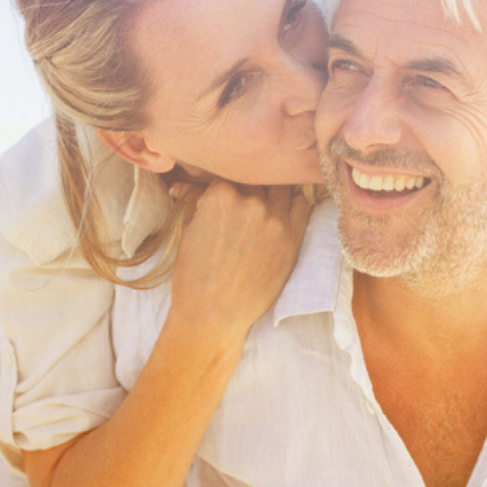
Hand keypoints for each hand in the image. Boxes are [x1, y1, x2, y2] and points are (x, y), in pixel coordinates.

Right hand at [166, 180, 310, 343]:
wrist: (213, 315)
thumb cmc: (194, 276)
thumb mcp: (188, 231)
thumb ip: (194, 200)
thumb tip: (184, 185)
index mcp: (221, 196)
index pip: (228, 171)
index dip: (226, 178)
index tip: (225, 186)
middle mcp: (252, 203)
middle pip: (256, 177)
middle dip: (248, 183)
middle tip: (245, 192)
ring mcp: (275, 220)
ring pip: (280, 187)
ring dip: (272, 189)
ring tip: (266, 197)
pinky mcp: (292, 239)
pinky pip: (302, 206)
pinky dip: (294, 202)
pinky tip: (287, 205)